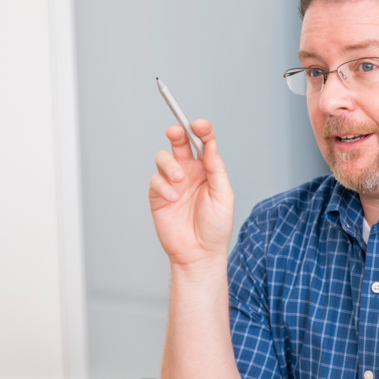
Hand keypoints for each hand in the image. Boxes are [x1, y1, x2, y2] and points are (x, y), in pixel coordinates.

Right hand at [149, 119, 234, 267]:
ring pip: (164, 158)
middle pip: (180, 143)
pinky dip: (164, 186)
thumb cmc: (215, 228)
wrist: (199, 253)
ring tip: (179, 180)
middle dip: (177, 133)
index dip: (201, 130)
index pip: (203, 143)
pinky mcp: (158, 195)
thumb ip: (216, 168)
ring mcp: (173, 183)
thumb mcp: (223, 195)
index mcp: (207, 170)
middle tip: (176, 132)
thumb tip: (211, 144)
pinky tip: (174, 199)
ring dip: (170, 164)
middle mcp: (189, 173)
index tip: (199, 125)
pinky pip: (156, 180)